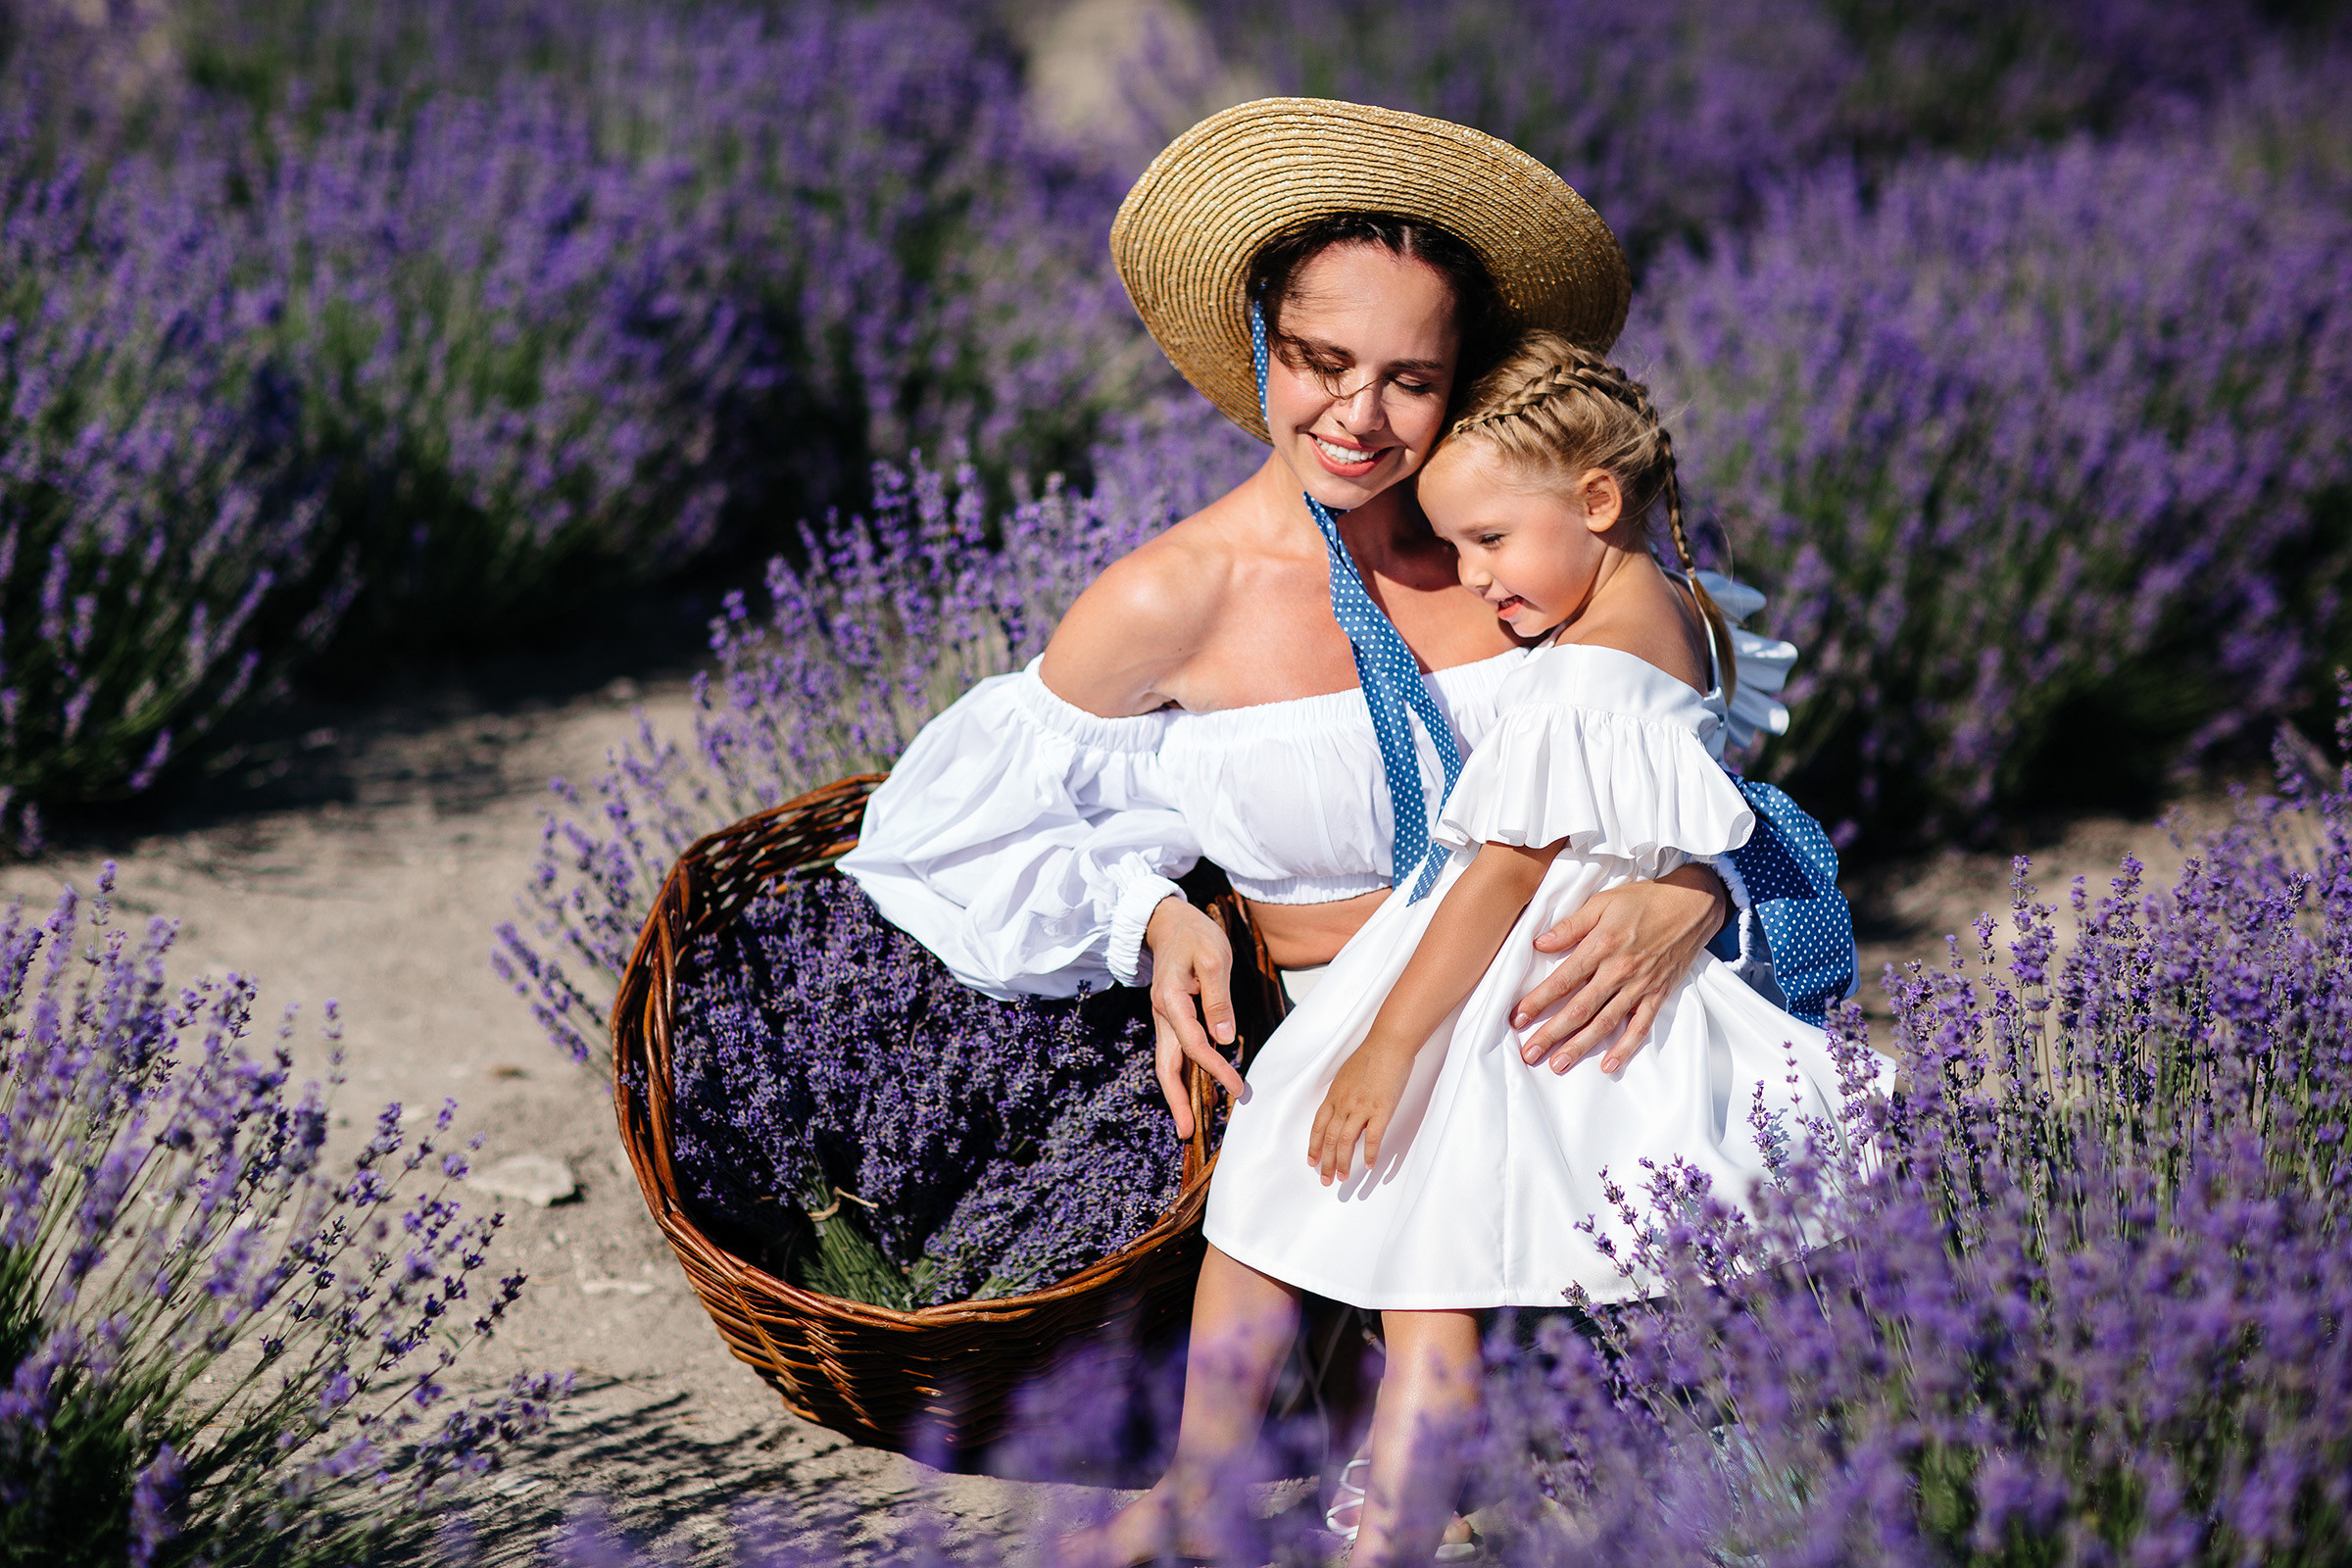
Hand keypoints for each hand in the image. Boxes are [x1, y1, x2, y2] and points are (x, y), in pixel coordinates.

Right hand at [1145, 897, 1246, 1138]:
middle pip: (1166, 1066)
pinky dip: (1183, 1074)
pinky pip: (1175, 1052)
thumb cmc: (1196, 936)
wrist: (1171, 922)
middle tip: (1187, 1133)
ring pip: (1167, 1063)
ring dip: (1177, 1093)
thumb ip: (1217, 999)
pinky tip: (1195, 1088)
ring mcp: (1164, 1018)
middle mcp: (1162, 1014)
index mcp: (1170, 1000)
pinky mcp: (1171, 1017)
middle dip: (1176, 1101)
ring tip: (1189, 1124)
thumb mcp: (1213, 958)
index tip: (1236, 1088)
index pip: (1193, 1044)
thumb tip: (1224, 1039)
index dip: (1215, 1068)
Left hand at [1307, 1040, 1413, 1183]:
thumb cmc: (1369, 1056)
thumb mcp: (1346, 1076)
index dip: (1314, 1146)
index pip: (1318, 1126)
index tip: (1312, 1161)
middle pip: (1330, 1139)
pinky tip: (1368, 1165)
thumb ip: (1342, 1096)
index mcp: (1334, 1095)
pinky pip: (1372, 1138)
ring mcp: (1362, 1107)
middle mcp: (1344, 1103)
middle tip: (1325, 1179)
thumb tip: (1341, 1112)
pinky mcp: (1381, 1110)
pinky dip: (1369, 1154)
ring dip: (1342, 1162)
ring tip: (1342, 1177)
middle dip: (1325, 1162)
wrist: (1388, 1045)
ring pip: (1346, 1142)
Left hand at [1510, 864, 1724, 1074]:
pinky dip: (1625, 1048)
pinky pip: (1640, 1026)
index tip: (1517, 1018)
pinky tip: (1608, 1065)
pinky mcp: (1658, 995)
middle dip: (1551, 1033)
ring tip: (1558, 1065)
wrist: (1693, 904)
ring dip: (1580, 1046)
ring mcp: (1640, 986)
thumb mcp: (1602, 902)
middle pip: (1579, 1009)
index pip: (1563, 980)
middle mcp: (1619, 971)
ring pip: (1605, 1023)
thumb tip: (1539, 943)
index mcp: (1602, 946)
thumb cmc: (1644, 900)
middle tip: (1529, 1054)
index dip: (1538, 1001)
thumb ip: (1571, 926)